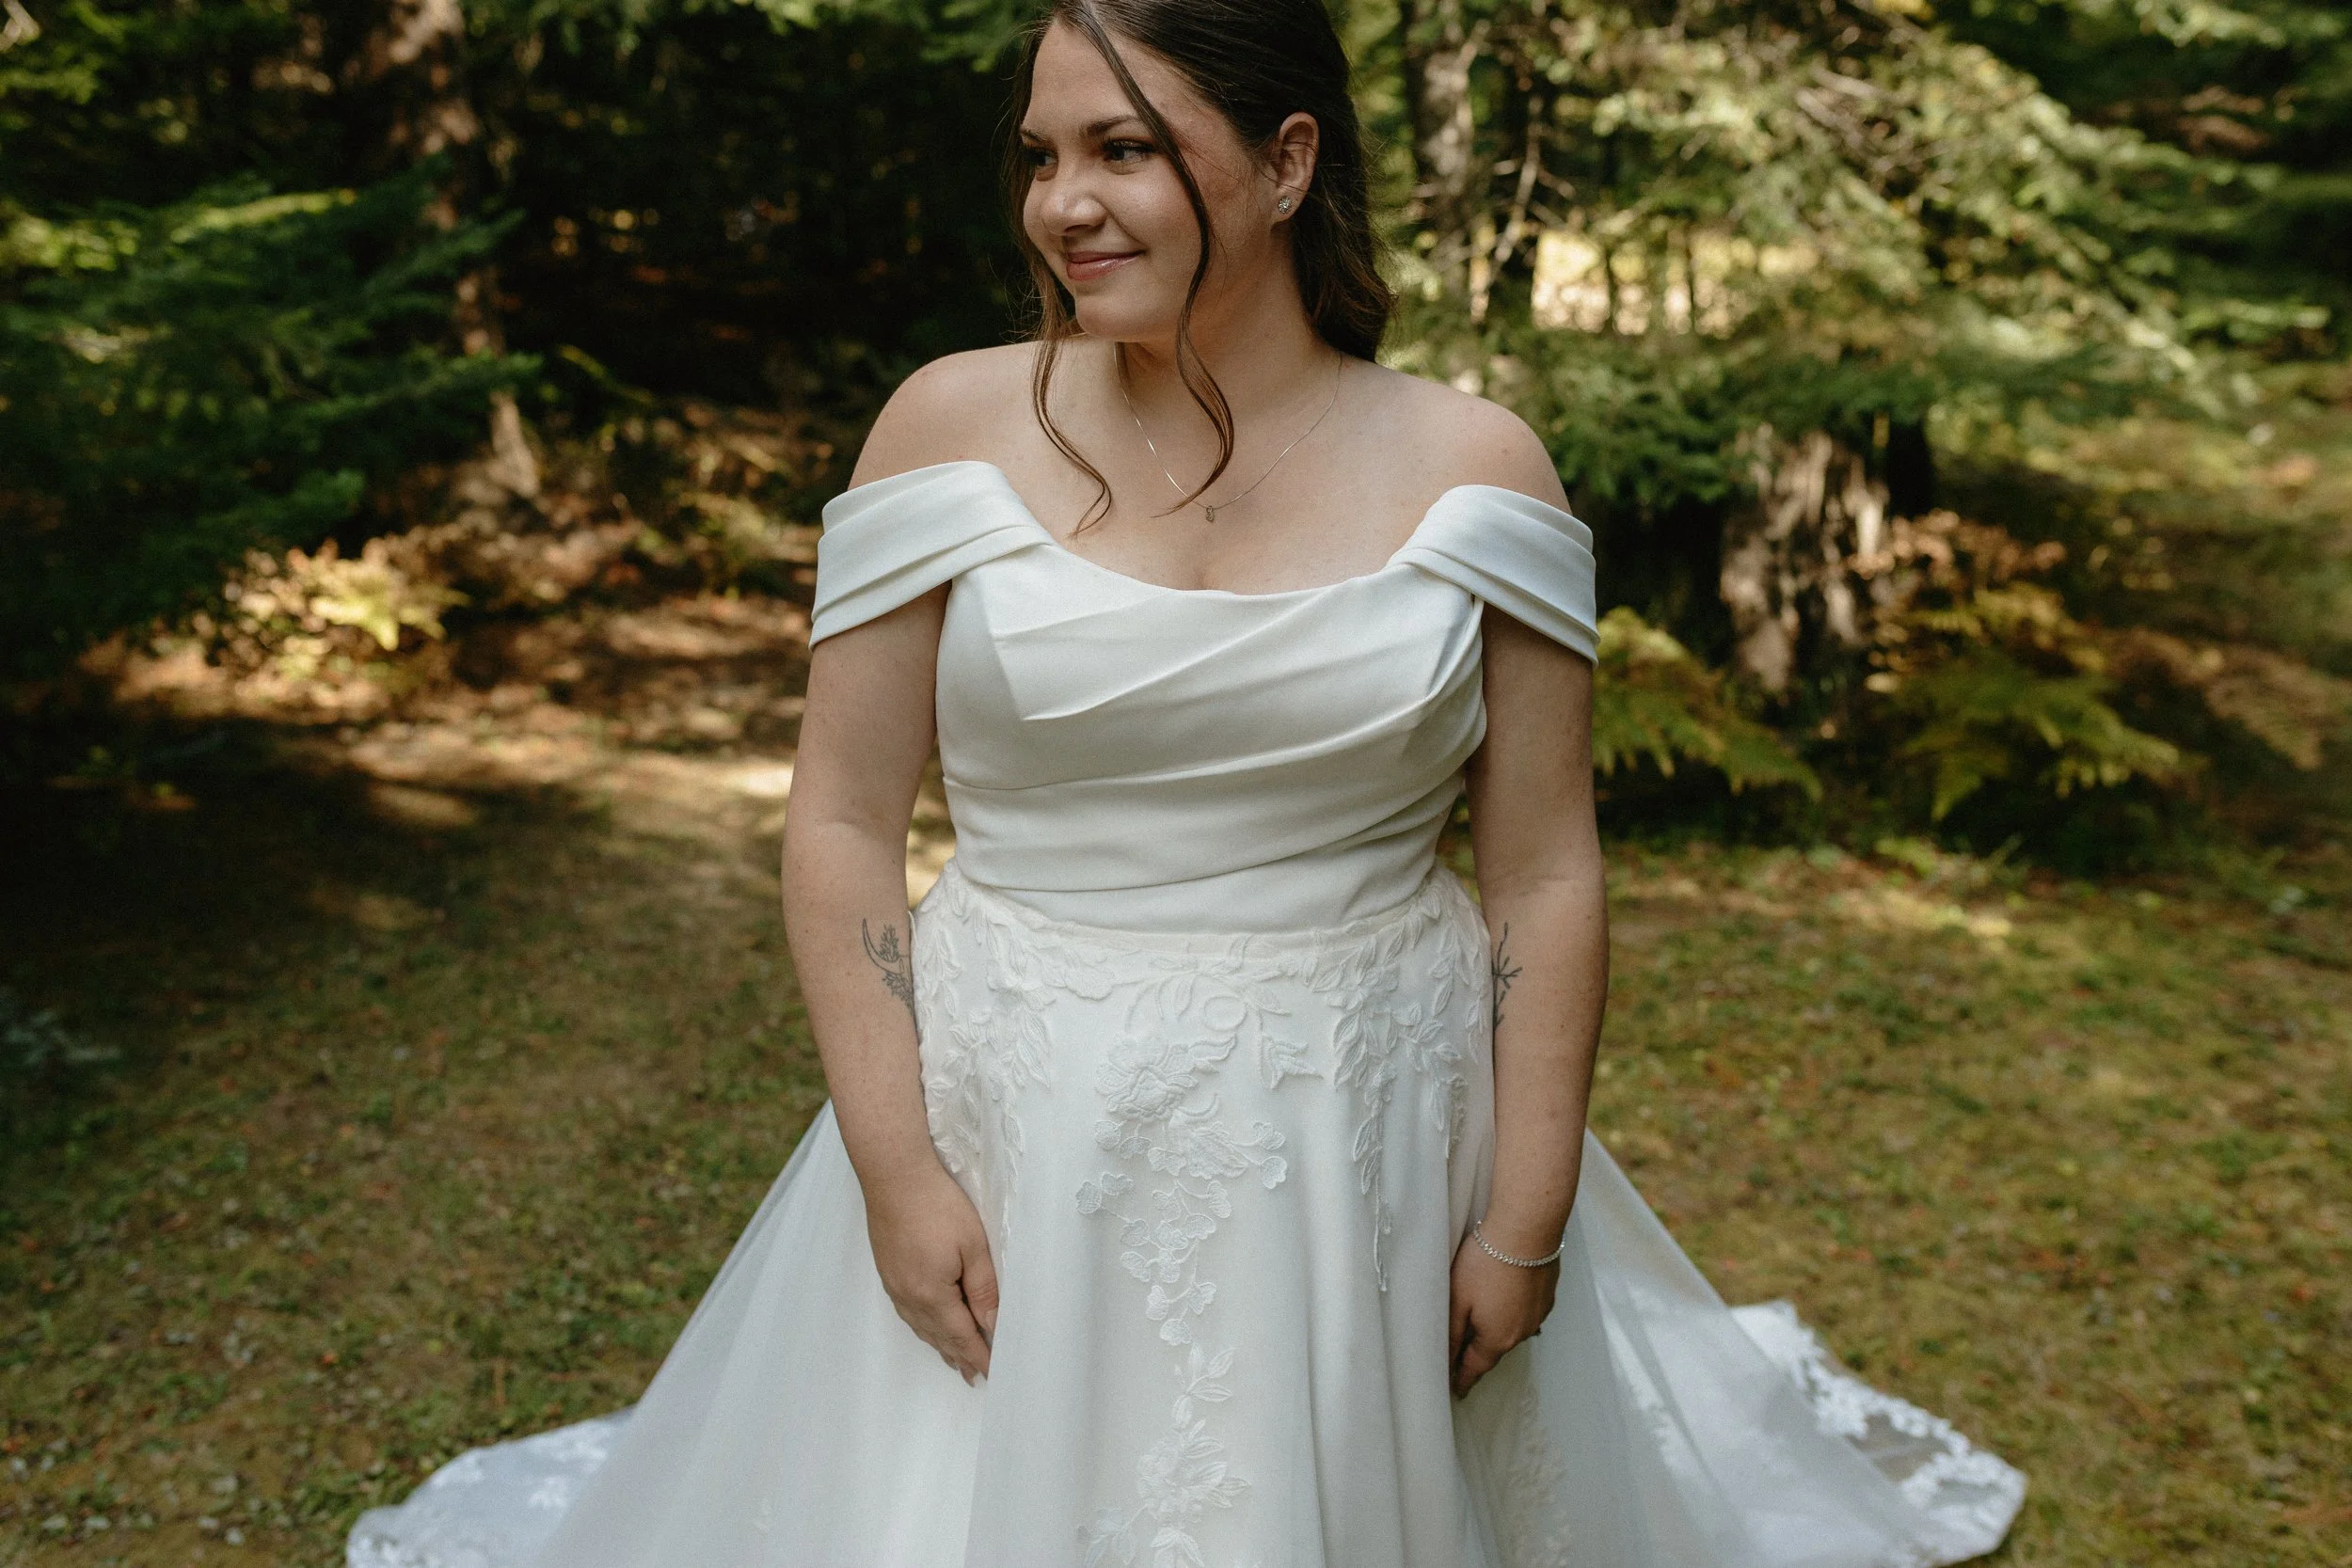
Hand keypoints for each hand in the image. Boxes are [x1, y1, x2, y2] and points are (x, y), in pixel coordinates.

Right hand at [863, 1165, 998, 1383]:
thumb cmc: (937, 1204)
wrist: (893, 1176)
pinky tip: (928, 1326)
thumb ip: (984, 1289)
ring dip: (940, 1346)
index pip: (962, 1336)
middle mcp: (909, 1297)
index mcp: (932, 1295)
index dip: (979, 1355)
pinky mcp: (888, 1272)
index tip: (992, 1372)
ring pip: (921, 1327)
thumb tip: (992, 1326)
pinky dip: (923, 1328)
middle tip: (976, 1376)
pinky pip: (908, 1313)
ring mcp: (894, 1286)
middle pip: (939, 1337)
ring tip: (955, 1360)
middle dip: (960, 1357)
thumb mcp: (972, 1245)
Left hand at [1448, 1229, 1558, 1397]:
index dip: (1464, 1379)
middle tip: (1464, 1357)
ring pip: (1513, 1330)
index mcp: (1497, 1339)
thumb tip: (1447, 1360)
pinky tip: (1507, 1300)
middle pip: (1495, 1349)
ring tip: (1485, 1323)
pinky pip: (1526, 1313)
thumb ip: (1453, 1333)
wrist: (1526, 1231)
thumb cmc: (1485, 1263)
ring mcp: (1538, 1315)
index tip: (1458, 1391)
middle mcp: (1522, 1332)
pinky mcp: (1547, 1296)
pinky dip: (1514, 1312)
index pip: (1476, 1367)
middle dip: (1480, 1353)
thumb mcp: (1458, 1299)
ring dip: (1498, 1330)